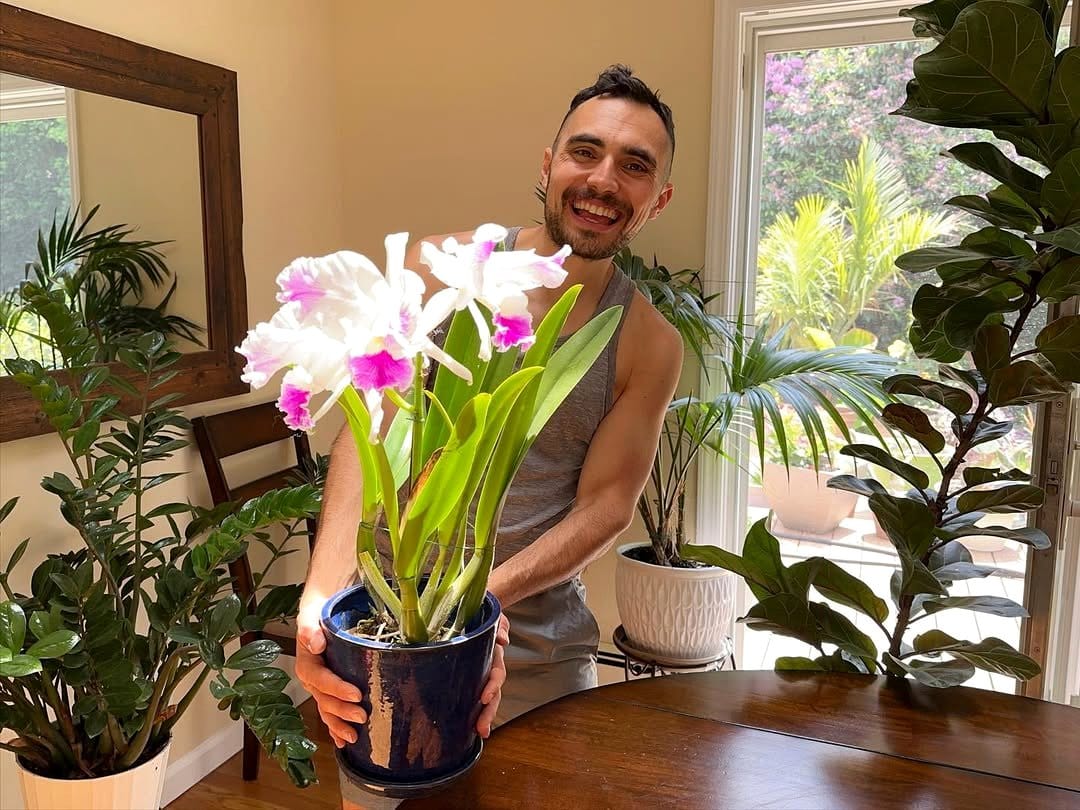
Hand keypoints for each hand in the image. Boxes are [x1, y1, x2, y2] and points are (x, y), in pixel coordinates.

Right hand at [295, 597, 366, 748]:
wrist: (319, 612)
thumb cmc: (317, 612)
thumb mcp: (311, 613)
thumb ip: (309, 627)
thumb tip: (315, 644)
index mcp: (307, 663)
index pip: (321, 679)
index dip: (337, 689)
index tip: (356, 694)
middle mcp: (311, 679)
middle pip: (325, 699)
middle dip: (342, 711)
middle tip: (362, 717)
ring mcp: (318, 687)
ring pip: (327, 710)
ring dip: (339, 725)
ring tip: (355, 737)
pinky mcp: (327, 691)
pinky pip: (329, 712)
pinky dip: (335, 728)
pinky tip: (343, 741)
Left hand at [476, 613, 509, 738]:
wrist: (477, 608)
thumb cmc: (485, 613)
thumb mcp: (496, 615)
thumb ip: (501, 625)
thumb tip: (503, 640)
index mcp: (494, 655)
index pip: (496, 674)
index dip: (492, 686)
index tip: (484, 698)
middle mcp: (490, 666)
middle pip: (493, 693)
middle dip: (489, 712)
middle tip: (482, 729)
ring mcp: (482, 671)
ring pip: (487, 698)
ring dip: (485, 715)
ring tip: (480, 732)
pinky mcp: (471, 674)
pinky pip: (473, 693)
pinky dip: (475, 709)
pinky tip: (467, 725)